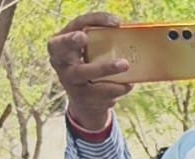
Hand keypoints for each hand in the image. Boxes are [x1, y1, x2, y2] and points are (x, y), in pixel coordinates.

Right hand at [48, 13, 132, 132]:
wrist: (88, 104)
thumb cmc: (92, 69)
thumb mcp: (94, 55)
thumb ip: (105, 45)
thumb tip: (134, 37)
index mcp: (65, 42)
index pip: (76, 24)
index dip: (93, 20)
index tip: (115, 22)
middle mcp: (61, 59)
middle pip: (60, 46)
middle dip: (70, 41)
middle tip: (83, 37)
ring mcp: (70, 79)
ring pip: (83, 72)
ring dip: (104, 67)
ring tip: (125, 64)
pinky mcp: (82, 96)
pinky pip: (100, 91)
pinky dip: (117, 87)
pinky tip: (127, 85)